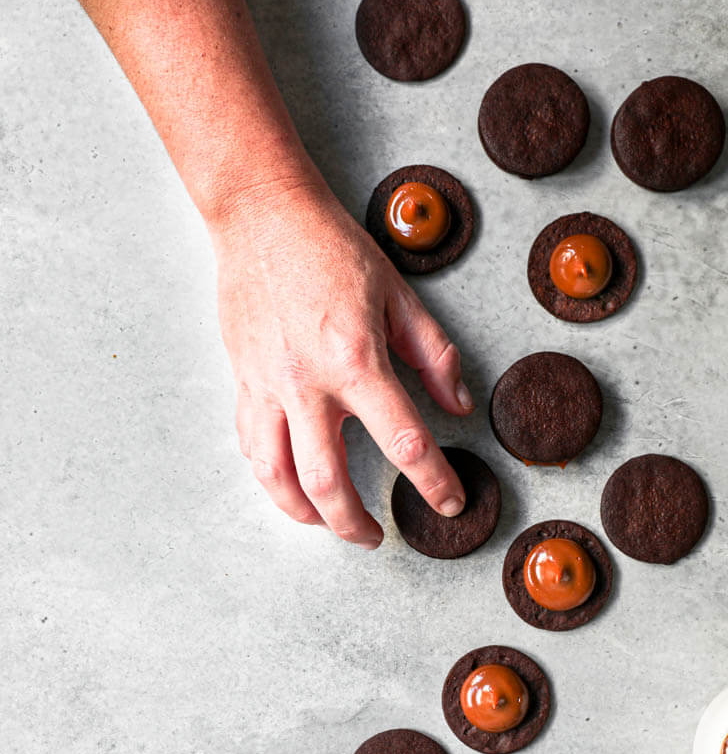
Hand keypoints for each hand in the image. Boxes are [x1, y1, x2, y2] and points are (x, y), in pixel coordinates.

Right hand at [210, 183, 473, 548]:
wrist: (261, 216)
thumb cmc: (329, 248)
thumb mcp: (398, 294)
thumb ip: (434, 355)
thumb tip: (458, 405)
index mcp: (355, 359)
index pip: (404, 440)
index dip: (433, 482)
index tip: (448, 502)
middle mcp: (307, 382)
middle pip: (328, 481)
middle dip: (355, 523)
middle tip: (375, 536)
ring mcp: (268, 386)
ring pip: (277, 477)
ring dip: (305, 514)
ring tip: (328, 523)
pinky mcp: (242, 381)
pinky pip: (251, 446)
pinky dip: (271, 476)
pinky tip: (290, 484)